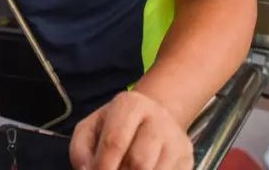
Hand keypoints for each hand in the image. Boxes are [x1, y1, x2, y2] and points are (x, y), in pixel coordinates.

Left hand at [70, 91, 192, 169]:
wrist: (155, 115)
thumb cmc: (115, 124)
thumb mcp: (91, 127)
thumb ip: (81, 149)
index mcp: (130, 105)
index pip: (115, 141)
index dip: (102, 166)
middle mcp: (158, 119)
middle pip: (139, 162)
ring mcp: (177, 141)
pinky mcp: (188, 159)